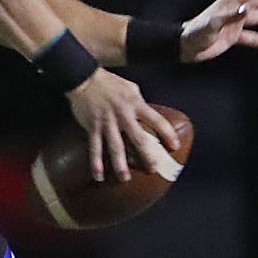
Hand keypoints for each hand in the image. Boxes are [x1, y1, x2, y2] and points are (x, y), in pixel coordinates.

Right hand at [64, 69, 180, 181]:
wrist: (83, 78)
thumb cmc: (109, 82)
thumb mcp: (130, 87)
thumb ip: (139, 102)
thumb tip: (147, 115)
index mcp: (135, 104)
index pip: (156, 120)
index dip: (167, 133)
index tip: (175, 146)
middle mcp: (123, 115)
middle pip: (138, 138)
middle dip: (147, 155)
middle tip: (153, 169)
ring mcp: (107, 122)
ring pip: (115, 147)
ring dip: (121, 164)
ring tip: (125, 178)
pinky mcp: (92, 127)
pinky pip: (95, 147)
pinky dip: (96, 162)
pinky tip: (98, 175)